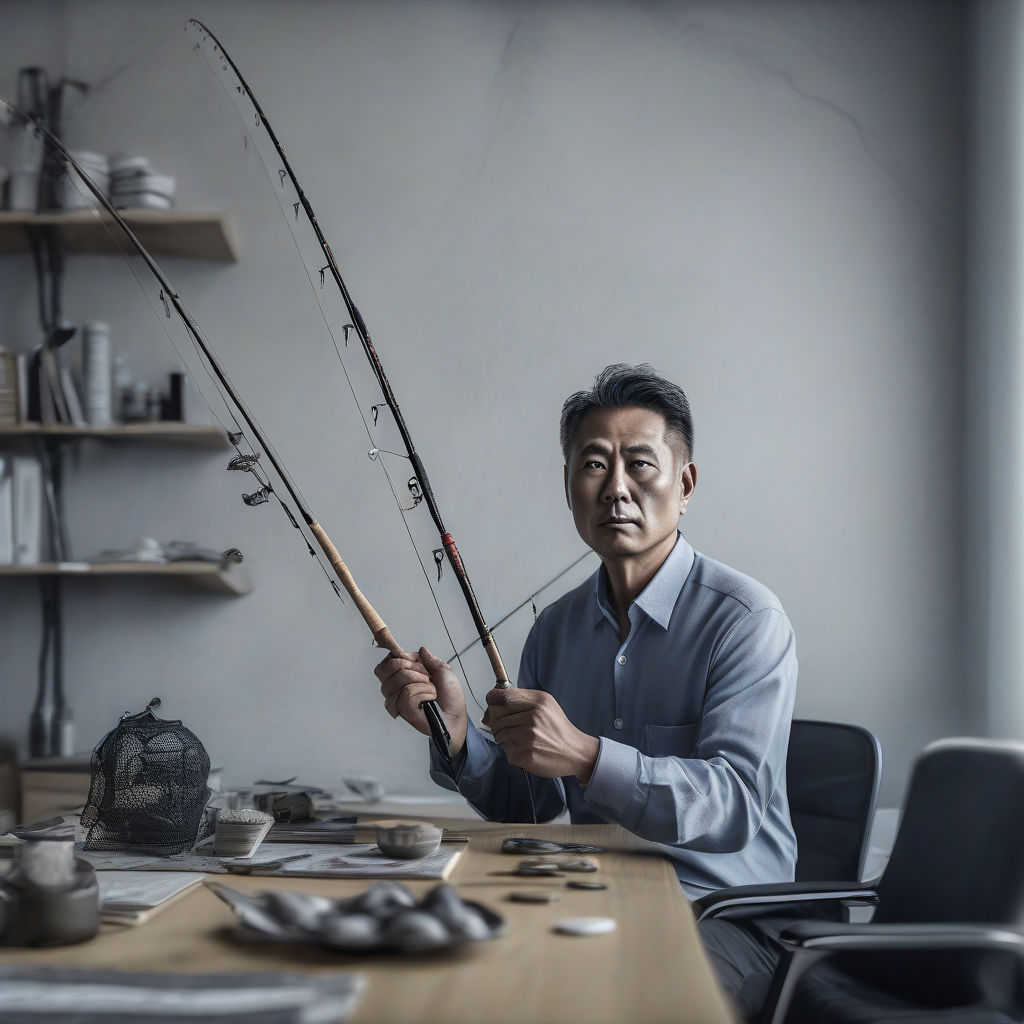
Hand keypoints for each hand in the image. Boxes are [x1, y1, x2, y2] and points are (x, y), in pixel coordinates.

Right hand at [374, 646, 467, 755]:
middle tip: (426, 676)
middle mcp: (396, 688)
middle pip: (384, 669)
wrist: (456, 714)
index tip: (413, 659)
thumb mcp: (443, 671)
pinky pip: (407, 694)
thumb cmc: (450, 696)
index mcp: (403, 676)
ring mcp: (398, 700)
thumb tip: (421, 649)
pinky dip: (423, 693)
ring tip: (430, 689)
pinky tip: (428, 699)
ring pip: (397, 681)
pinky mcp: (403, 711)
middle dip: (410, 667)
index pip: (386, 663)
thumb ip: (431, 659)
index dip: (397, 656)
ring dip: (420, 682)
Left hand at [484, 688, 599, 781]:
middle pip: (497, 718)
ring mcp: (529, 737)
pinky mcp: (525, 754)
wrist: (575, 752)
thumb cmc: (558, 729)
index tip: (492, 704)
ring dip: (504, 739)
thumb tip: (493, 700)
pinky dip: (512, 751)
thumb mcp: (546, 705)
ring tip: (519, 739)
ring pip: (499, 735)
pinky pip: (506, 751)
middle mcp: (533, 717)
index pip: (502, 696)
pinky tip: (525, 749)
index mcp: (539, 702)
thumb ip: (522, 699)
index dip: (492, 700)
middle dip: (498, 724)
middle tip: (508, 727)